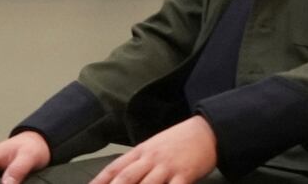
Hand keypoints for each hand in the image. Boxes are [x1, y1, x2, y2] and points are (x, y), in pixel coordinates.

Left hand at [85, 116, 217, 183]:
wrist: (208, 130)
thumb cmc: (180, 140)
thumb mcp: (155, 145)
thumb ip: (138, 161)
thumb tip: (118, 178)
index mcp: (142, 151)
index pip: (114, 168)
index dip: (99, 182)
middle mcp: (151, 159)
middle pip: (126, 179)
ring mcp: (168, 166)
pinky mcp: (185, 174)